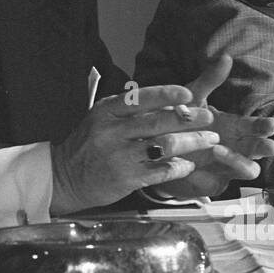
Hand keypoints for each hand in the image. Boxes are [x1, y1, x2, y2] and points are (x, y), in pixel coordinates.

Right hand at [50, 84, 219, 214]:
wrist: (65, 177)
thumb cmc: (89, 145)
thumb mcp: (101, 119)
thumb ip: (129, 110)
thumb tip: (168, 101)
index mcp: (106, 111)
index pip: (140, 98)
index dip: (166, 94)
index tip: (188, 93)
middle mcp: (112, 132)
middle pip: (158, 121)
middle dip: (189, 119)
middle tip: (209, 117)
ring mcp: (119, 156)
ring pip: (164, 146)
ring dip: (191, 142)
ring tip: (209, 140)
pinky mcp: (126, 179)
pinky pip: (161, 171)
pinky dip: (179, 166)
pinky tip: (189, 163)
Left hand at [149, 54, 273, 200]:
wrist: (157, 144)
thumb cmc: (182, 119)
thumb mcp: (193, 97)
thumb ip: (209, 80)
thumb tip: (226, 57)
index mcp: (235, 127)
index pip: (257, 127)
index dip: (265, 127)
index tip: (270, 125)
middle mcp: (235, 146)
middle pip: (258, 150)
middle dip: (264, 147)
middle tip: (268, 145)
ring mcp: (224, 166)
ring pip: (246, 170)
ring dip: (239, 162)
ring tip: (219, 150)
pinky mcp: (209, 181)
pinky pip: (217, 183)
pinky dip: (210, 176)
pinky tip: (197, 167)